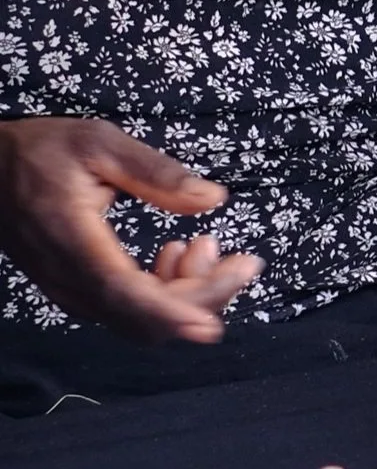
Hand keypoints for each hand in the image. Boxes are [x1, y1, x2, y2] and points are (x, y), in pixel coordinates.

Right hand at [0, 118, 263, 342]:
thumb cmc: (41, 152)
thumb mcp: (100, 144)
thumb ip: (157, 173)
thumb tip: (213, 199)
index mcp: (72, 239)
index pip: (122, 292)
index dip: (169, 313)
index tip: (210, 324)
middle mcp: (69, 277)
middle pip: (141, 317)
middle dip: (202, 297)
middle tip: (242, 260)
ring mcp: (71, 289)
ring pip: (138, 320)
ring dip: (187, 295)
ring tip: (205, 245)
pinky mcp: (78, 290)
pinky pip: (128, 310)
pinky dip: (165, 294)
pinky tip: (177, 254)